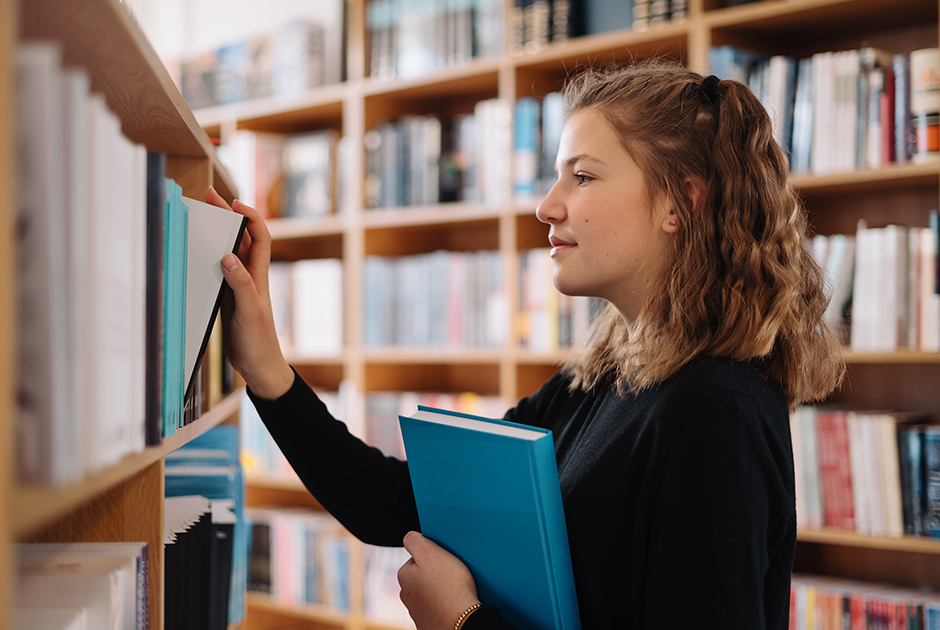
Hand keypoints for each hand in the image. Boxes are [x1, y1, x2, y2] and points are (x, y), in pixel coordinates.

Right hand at [204, 187, 293, 398]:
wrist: (259, 365)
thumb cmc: (259, 341)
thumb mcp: (249, 312)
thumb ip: (240, 285)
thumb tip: (227, 257)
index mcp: (258, 276)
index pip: (259, 237)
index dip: (249, 216)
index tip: (232, 203)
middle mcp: (250, 277)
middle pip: (241, 238)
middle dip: (227, 216)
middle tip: (208, 196)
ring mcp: (238, 286)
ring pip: (228, 252)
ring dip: (217, 234)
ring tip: (198, 216)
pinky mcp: (227, 297)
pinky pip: (217, 270)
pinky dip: (208, 257)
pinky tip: (194, 252)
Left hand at [398, 531, 479, 629]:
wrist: (463, 621)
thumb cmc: (449, 587)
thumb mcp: (430, 552)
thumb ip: (415, 540)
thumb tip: (409, 537)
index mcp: (404, 577)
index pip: (417, 557)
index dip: (433, 556)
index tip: (444, 561)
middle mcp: (406, 596)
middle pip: (423, 576)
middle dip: (436, 574)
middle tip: (452, 575)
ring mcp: (418, 613)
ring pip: (431, 593)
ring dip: (441, 590)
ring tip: (456, 590)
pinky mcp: (430, 625)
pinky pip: (438, 609)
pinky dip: (445, 606)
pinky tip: (455, 604)